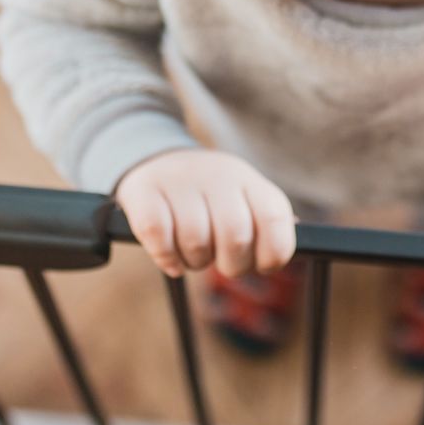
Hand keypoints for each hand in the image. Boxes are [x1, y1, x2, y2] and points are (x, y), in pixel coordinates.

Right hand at [115, 149, 296, 277]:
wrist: (157, 159)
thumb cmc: (210, 197)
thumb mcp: (245, 199)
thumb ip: (266, 225)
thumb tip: (279, 252)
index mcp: (249, 180)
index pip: (274, 219)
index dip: (272, 254)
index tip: (260, 264)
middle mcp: (217, 175)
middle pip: (235, 237)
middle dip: (231, 265)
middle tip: (221, 262)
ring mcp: (179, 180)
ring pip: (195, 241)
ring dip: (194, 262)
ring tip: (193, 254)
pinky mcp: (144, 190)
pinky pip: (158, 236)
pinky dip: (166, 257)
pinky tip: (171, 257)